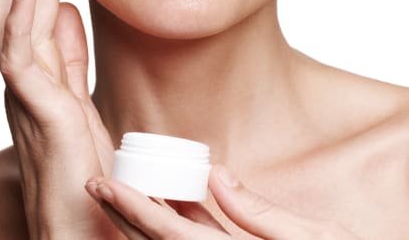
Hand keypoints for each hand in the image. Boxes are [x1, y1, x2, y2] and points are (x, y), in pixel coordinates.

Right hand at [0, 0, 118, 238]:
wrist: (78, 230)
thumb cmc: (80, 173)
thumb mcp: (78, 100)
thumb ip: (67, 56)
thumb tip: (61, 7)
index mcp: (37, 71)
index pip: (27, 2)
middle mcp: (23, 77)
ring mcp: (26, 94)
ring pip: (9, 16)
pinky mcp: (41, 114)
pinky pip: (22, 58)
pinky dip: (21, 17)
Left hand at [84, 163, 362, 238]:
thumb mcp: (313, 238)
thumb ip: (258, 212)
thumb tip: (215, 175)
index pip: (170, 237)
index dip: (134, 209)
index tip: (102, 185)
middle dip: (124, 215)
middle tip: (95, 182)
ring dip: (143, 222)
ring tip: (121, 189)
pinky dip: (175, 229)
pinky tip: (168, 206)